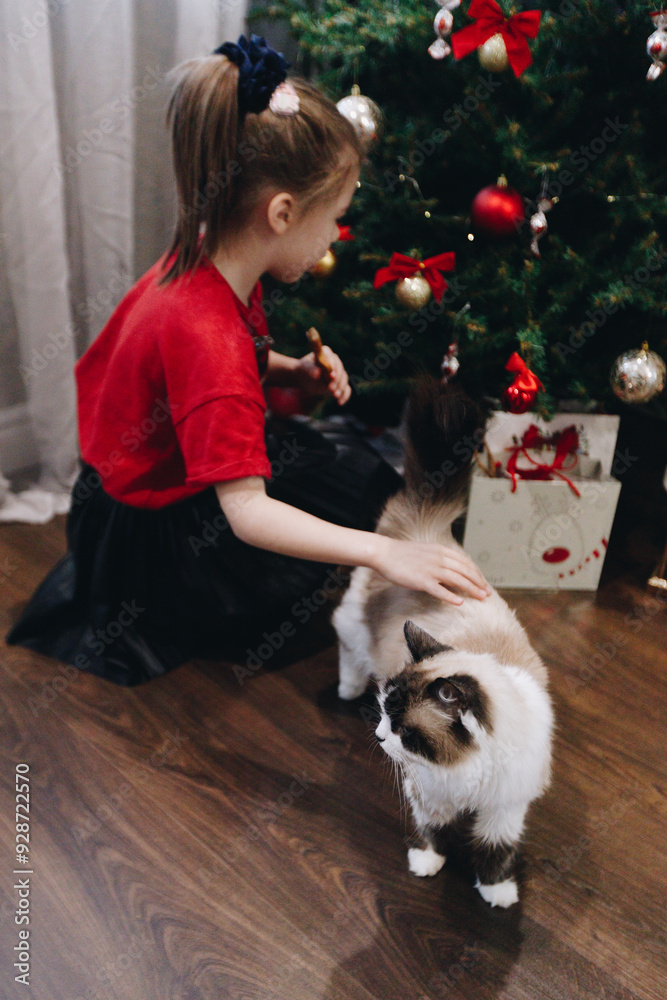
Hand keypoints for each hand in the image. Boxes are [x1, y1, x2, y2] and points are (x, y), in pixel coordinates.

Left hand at [294, 348, 350, 404]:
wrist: (304, 379)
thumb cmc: (304, 370)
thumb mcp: (305, 369)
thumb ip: (311, 370)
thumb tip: (318, 373)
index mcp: (326, 353)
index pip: (333, 359)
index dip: (333, 367)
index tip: (331, 376)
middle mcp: (335, 362)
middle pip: (341, 370)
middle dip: (337, 380)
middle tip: (331, 389)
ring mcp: (339, 373)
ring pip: (344, 380)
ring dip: (340, 388)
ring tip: (335, 396)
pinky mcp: (340, 383)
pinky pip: (346, 389)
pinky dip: (344, 396)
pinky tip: (340, 402)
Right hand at [371, 537, 491, 604]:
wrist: (384, 553)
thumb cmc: (403, 554)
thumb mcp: (426, 551)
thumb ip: (440, 558)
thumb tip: (452, 569)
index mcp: (441, 550)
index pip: (465, 562)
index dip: (477, 573)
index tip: (484, 583)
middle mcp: (439, 559)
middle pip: (465, 571)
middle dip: (479, 583)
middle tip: (487, 593)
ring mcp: (431, 569)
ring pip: (457, 580)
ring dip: (471, 589)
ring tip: (481, 598)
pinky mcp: (421, 580)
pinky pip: (439, 589)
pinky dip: (451, 596)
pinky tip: (459, 603)